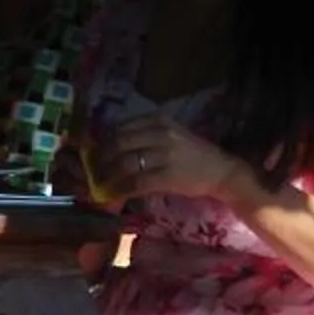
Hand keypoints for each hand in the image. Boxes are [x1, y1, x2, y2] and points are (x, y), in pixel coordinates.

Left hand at [95, 114, 255, 206]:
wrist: (221, 171)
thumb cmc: (193, 154)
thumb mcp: (170, 134)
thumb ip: (144, 135)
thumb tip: (109, 145)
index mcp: (158, 120)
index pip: (120, 127)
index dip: (101, 141)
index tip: (92, 151)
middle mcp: (161, 133)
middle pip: (118, 143)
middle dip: (101, 158)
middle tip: (93, 169)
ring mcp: (165, 155)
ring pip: (125, 163)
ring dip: (108, 175)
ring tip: (100, 183)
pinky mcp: (168, 176)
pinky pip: (137, 183)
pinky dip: (121, 189)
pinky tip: (114, 194)